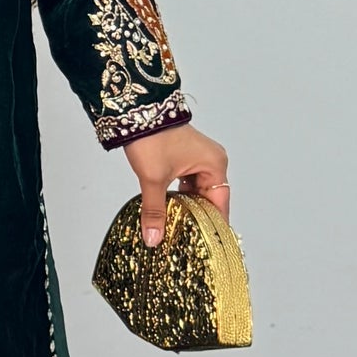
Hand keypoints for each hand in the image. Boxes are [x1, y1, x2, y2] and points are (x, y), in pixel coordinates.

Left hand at [125, 121, 228, 249]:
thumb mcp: (153, 179)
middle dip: (197, 218)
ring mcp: (199, 159)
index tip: (208, 244)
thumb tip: (154, 237)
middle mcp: (212, 161)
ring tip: (179, 229)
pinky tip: (171, 210)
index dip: (213, 224)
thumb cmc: (152, 137)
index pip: (220, 204)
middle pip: (209, 199)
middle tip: (188, 240)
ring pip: (196, 192)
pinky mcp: (186, 158)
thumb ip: (155, 211)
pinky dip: (180, 197)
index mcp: (214, 165)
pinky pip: (188, 184)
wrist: (136, 112)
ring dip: (187, 207)